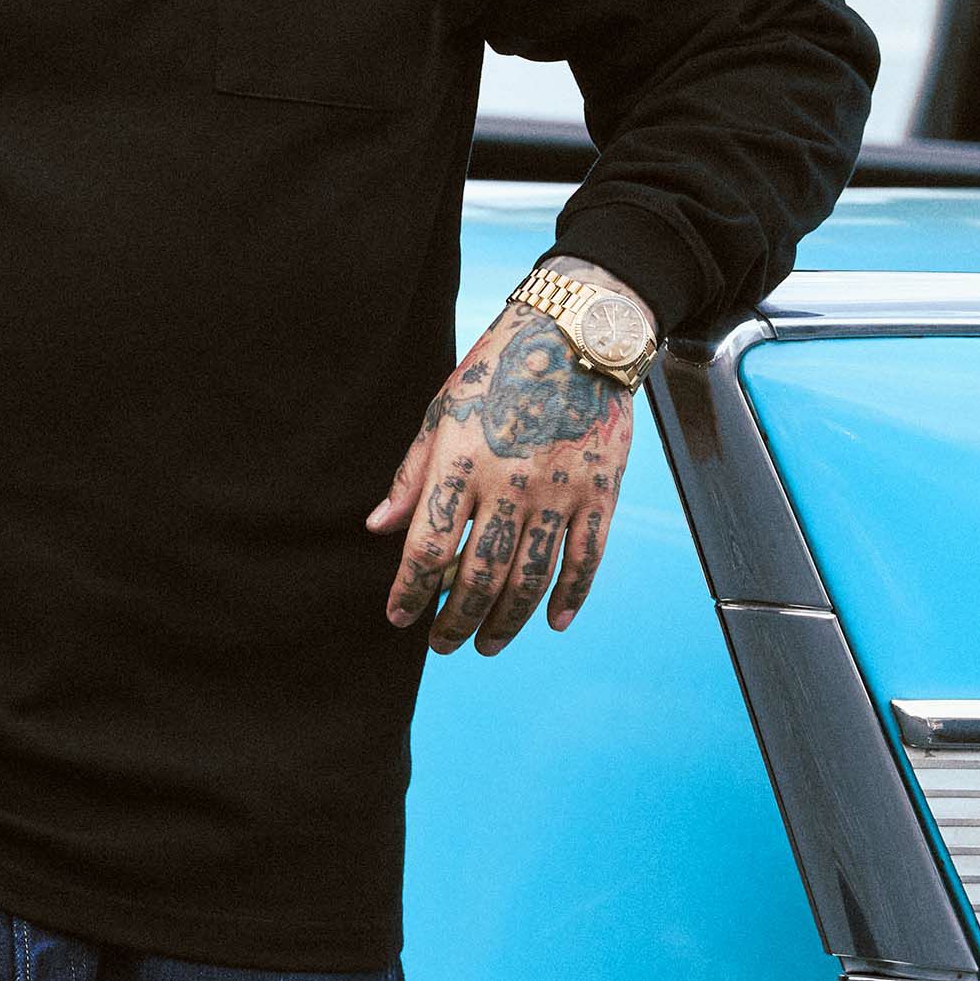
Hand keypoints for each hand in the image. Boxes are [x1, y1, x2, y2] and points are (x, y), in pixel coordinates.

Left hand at [363, 268, 641, 653]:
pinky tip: (554, 622)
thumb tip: (378, 526)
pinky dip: (571, 597)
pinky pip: (586, 559)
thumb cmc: (498, 369)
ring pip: (530, 578)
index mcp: (462, 463)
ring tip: (486, 645)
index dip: (409, 591)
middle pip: (478, 575)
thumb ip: (413, 474)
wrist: (576, 335)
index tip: (397, 618)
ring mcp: (560, 492)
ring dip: (505, 621)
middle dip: (454, 619)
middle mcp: (510, 485)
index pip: (428, 546)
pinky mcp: (601, 494)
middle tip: (441, 645)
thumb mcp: (443, 410)